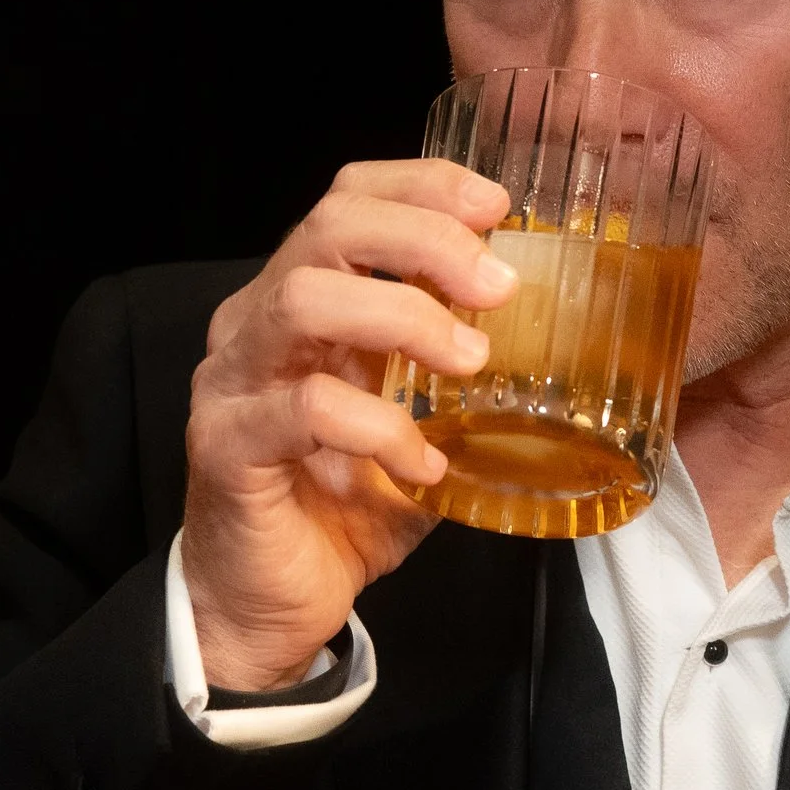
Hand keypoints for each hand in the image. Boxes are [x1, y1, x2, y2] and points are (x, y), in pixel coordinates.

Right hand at [182, 159, 516, 690]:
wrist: (268, 604)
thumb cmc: (344, 506)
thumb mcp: (421, 423)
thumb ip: (461, 375)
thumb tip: (564, 341)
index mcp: (302, 297)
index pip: (348, 198)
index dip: (422, 185)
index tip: (498, 207)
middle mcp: (256, 322)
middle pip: (328, 226)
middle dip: (425, 240)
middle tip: (499, 287)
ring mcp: (232, 379)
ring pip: (304, 298)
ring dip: (402, 317)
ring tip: (470, 361)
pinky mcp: (225, 445)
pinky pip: (303, 410)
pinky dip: (378, 427)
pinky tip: (424, 466)